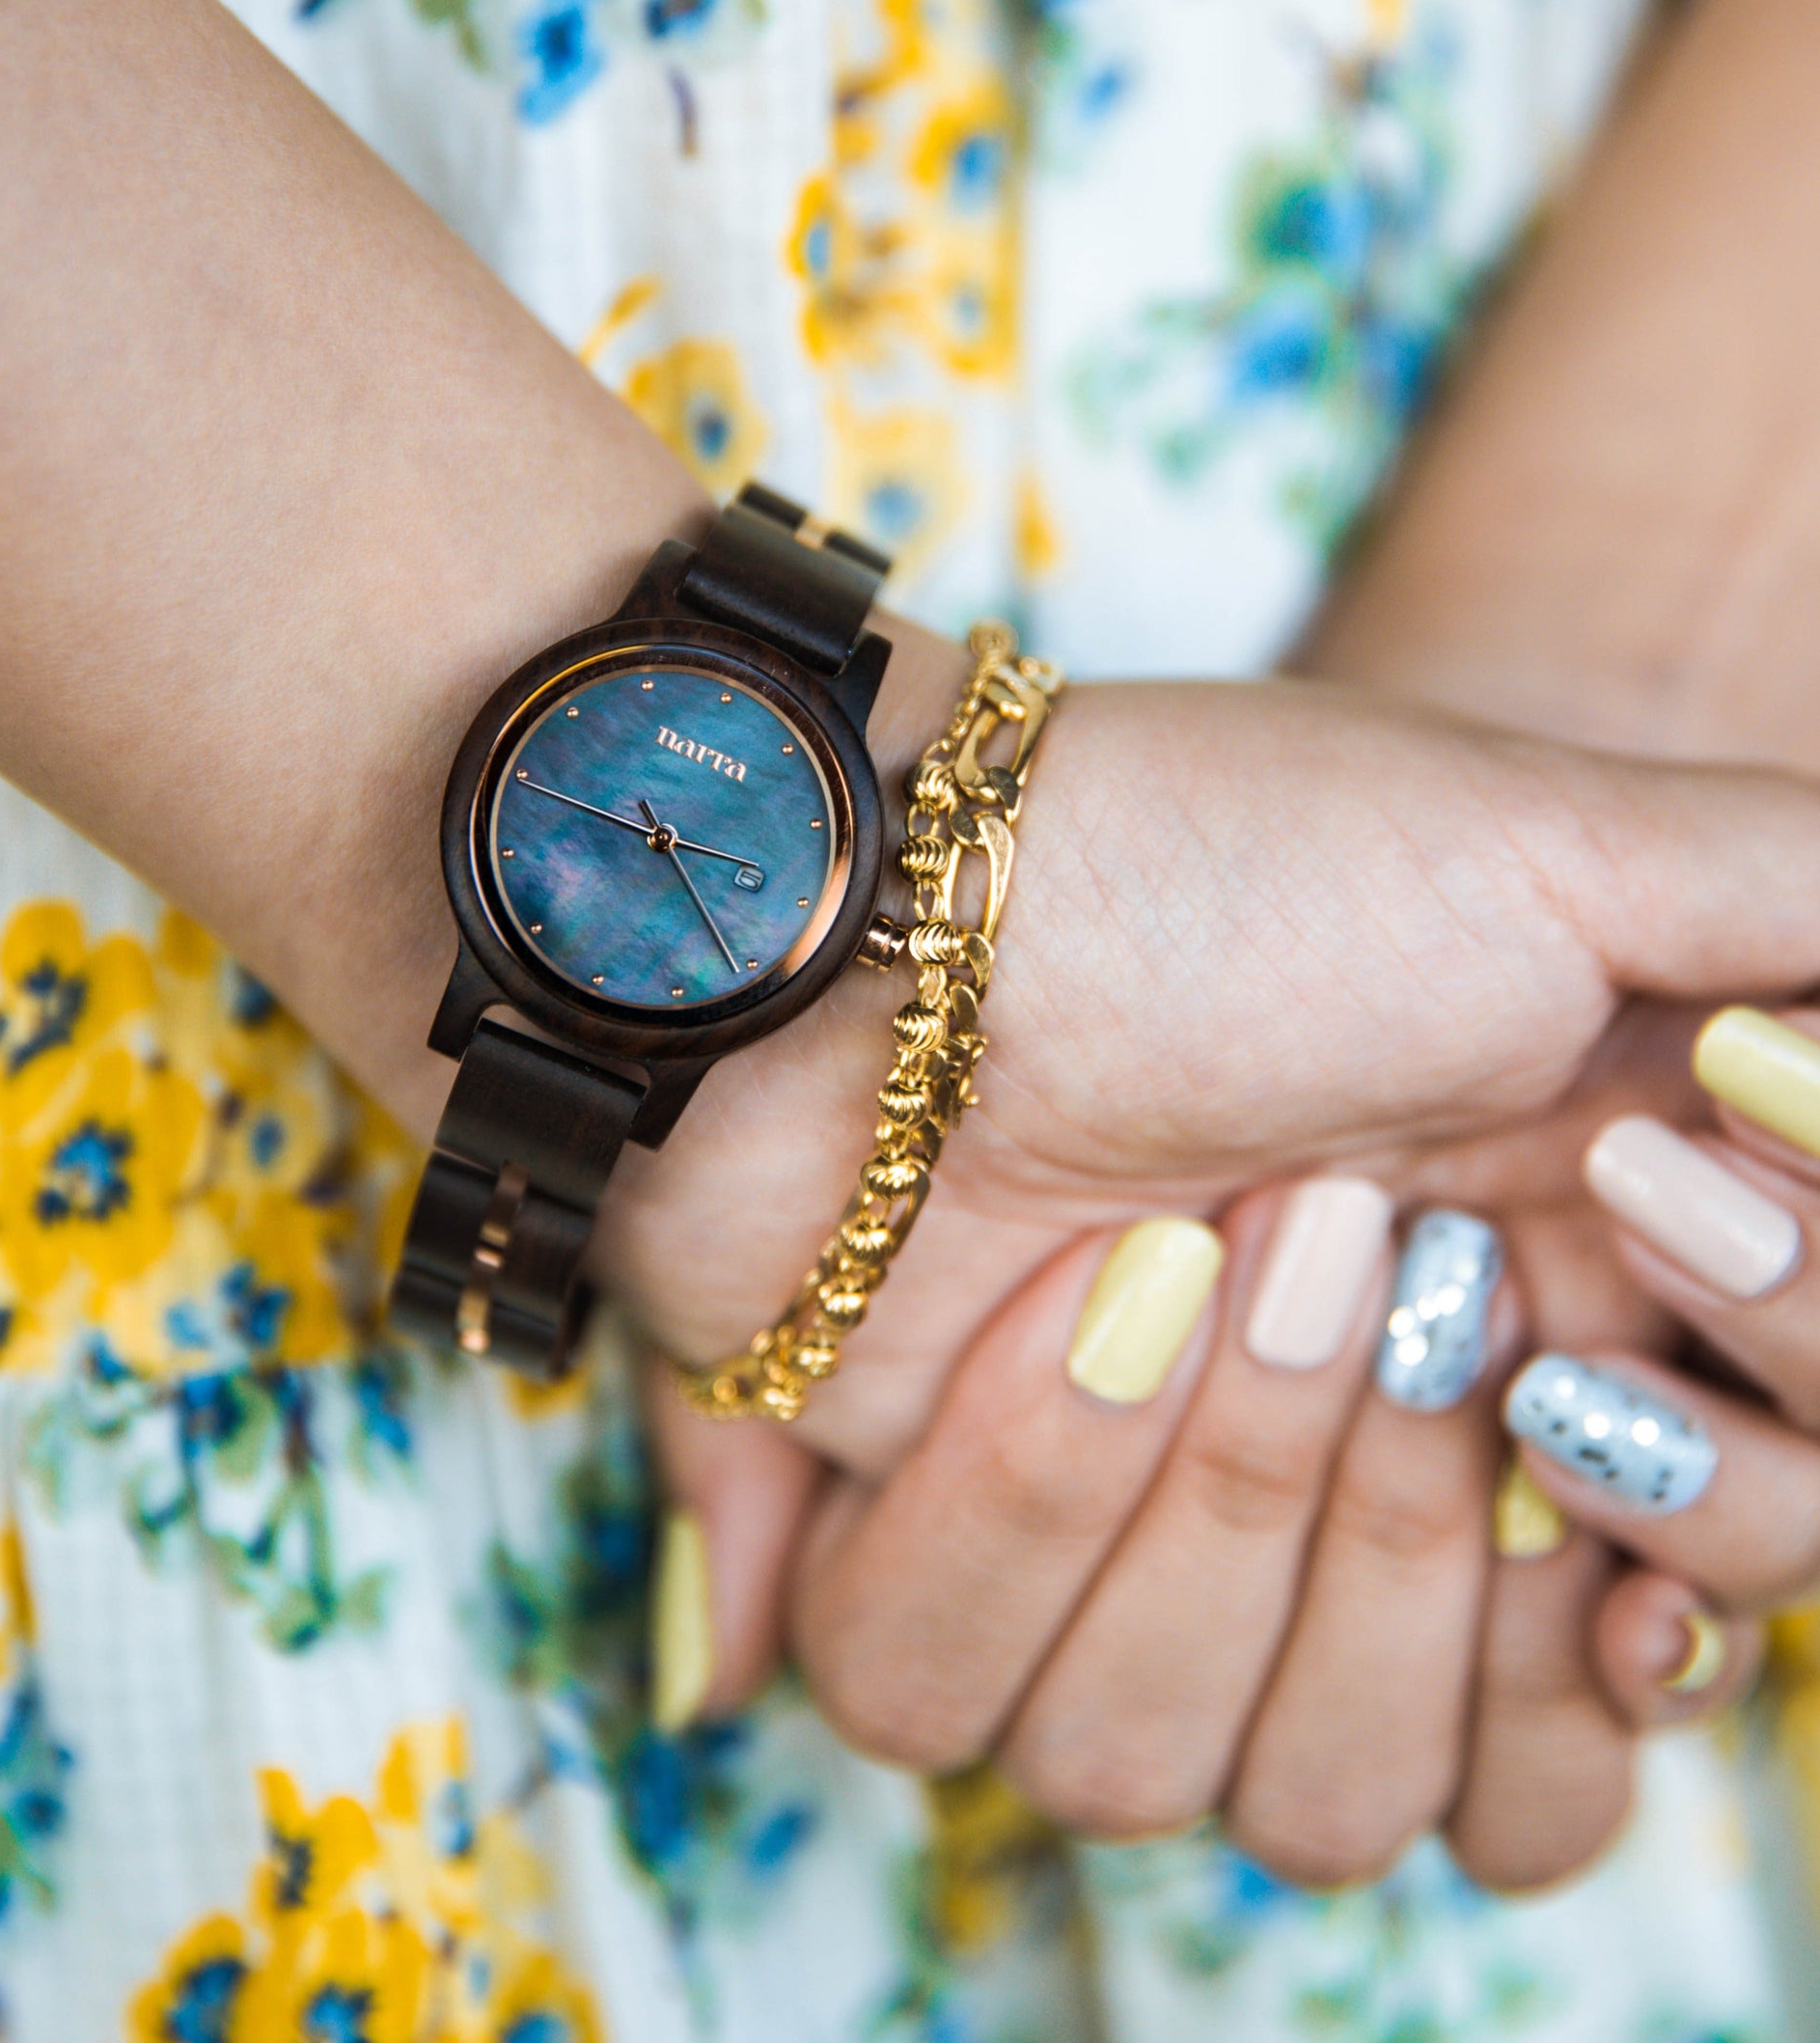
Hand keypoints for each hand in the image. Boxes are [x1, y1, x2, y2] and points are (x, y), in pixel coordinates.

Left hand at [607, 673, 1819, 1869]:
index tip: (1598, 1379)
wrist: (915, 879)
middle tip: (1349, 1237)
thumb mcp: (1579, 856)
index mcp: (1532, 1385)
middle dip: (1389, 1525)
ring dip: (1189, 1502)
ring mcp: (1118, 1556)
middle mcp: (1338, 1510)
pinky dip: (990, 1512)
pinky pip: (953, 1713)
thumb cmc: (1236, 866)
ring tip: (1153, 1249)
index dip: (1662, 1579)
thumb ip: (1803, 915)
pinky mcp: (924, 1563)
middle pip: (1434, 1790)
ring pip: (1186, 1782)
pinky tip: (1011, 1305)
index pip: (1652, 1672)